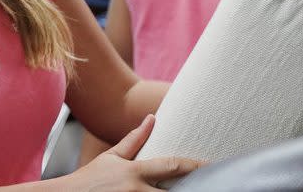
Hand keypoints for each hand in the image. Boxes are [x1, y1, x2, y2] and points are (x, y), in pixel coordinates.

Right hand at [66, 115, 201, 190]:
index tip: (210, 164)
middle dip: (192, 189)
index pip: (171, 166)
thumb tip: (152, 118)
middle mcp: (136, 190)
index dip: (194, 165)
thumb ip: (134, 139)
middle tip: (212, 185)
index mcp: (134, 172)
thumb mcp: (112, 157)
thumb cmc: (90, 179)